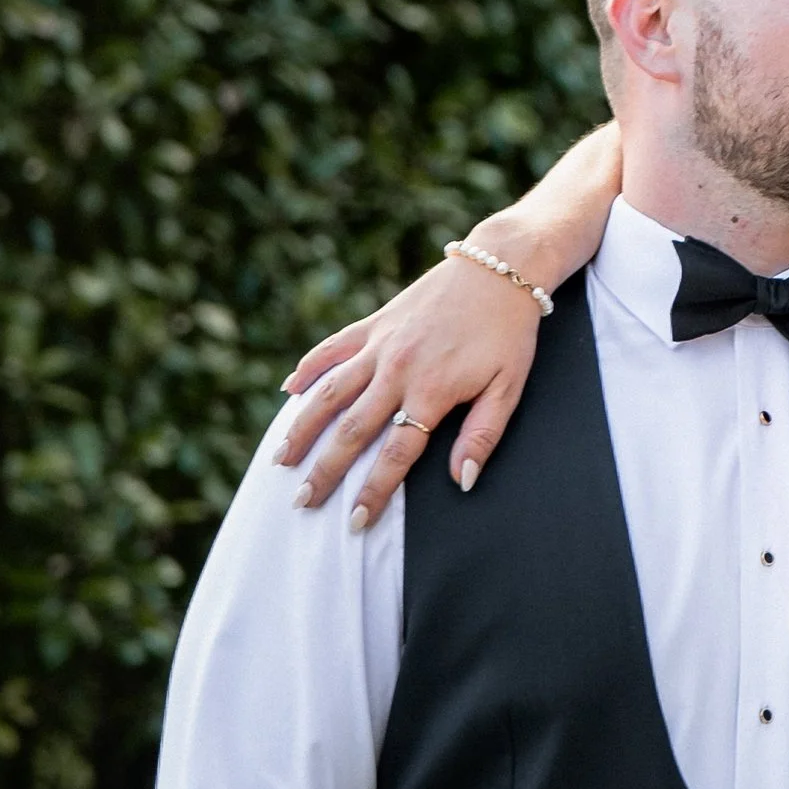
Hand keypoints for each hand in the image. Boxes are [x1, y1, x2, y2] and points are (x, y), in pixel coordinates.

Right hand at [278, 256, 543, 524]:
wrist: (499, 267)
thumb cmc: (509, 333)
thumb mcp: (509, 387)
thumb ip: (482, 435)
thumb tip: (462, 481)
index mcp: (432, 392)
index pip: (395, 455)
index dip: (373, 492)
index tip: (355, 522)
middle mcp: (397, 370)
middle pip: (352, 431)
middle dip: (325, 471)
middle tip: (301, 501)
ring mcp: (380, 345)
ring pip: (330, 392)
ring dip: (302, 428)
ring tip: (280, 459)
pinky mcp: (373, 323)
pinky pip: (331, 349)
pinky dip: (308, 370)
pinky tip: (288, 391)